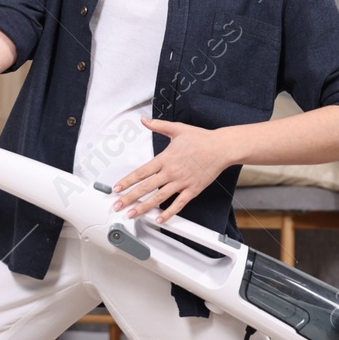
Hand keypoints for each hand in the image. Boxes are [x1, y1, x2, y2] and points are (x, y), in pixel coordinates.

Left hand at [111, 117, 231, 222]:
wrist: (221, 148)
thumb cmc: (201, 139)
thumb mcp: (177, 129)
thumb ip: (158, 125)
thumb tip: (144, 120)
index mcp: (165, 158)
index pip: (141, 172)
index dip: (127, 181)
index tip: (117, 188)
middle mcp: (171, 172)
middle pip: (146, 187)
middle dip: (129, 198)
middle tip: (117, 205)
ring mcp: (181, 182)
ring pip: (159, 198)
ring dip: (144, 207)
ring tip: (132, 214)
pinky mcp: (192, 190)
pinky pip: (178, 204)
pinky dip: (168, 213)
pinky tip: (159, 219)